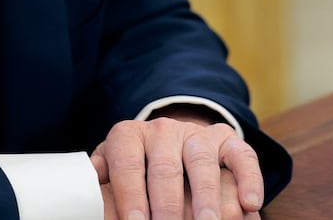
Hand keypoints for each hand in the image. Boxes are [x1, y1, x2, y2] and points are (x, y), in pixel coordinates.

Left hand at [91, 114, 263, 219]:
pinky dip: (249, 178)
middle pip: (165, 166)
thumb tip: (81, 197)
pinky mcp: (227, 139)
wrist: (167, 140)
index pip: (127, 162)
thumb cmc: (133, 168)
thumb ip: (99, 179)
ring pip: (203, 160)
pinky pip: (242, 155)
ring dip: (206, 196)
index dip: (130, 195)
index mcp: (129, 135)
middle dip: (168, 203)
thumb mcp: (110, 169)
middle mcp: (163, 130)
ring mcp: (197, 133)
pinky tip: (251, 203)